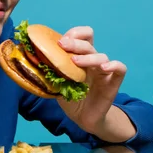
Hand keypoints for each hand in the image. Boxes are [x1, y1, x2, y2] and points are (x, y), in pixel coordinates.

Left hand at [56, 26, 133, 141]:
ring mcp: (104, 71)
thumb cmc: (70, 98)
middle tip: (62, 45)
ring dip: (88, 56)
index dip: (74, 34)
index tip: (60, 41)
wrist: (83, 118)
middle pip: (88, 44)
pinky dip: (114, 65)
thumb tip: (31, 60)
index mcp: (81, 57)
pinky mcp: (113, 82)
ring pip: (101, 56)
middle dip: (75, 43)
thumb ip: (50, 71)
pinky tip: (104, 68)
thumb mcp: (56, 84)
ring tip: (75, 62)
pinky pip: (120, 69)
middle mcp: (93, 61)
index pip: (83, 36)